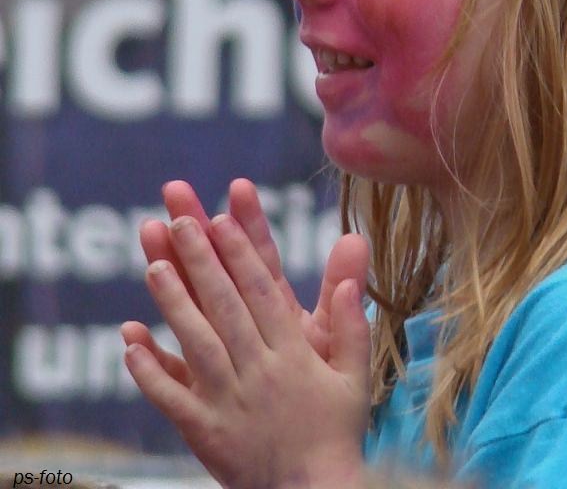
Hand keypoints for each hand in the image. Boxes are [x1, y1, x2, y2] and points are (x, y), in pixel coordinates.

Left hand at [124, 213, 370, 488]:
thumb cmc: (336, 431)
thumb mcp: (355, 376)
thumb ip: (352, 325)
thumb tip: (353, 279)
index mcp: (293, 354)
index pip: (262, 293)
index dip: (240, 254)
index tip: (221, 219)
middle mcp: (258, 371)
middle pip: (225, 307)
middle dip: (201, 261)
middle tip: (180, 221)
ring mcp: (227, 401)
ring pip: (196, 343)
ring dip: (173, 302)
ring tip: (152, 264)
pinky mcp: (204, 432)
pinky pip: (171, 398)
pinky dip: (149, 369)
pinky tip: (129, 340)